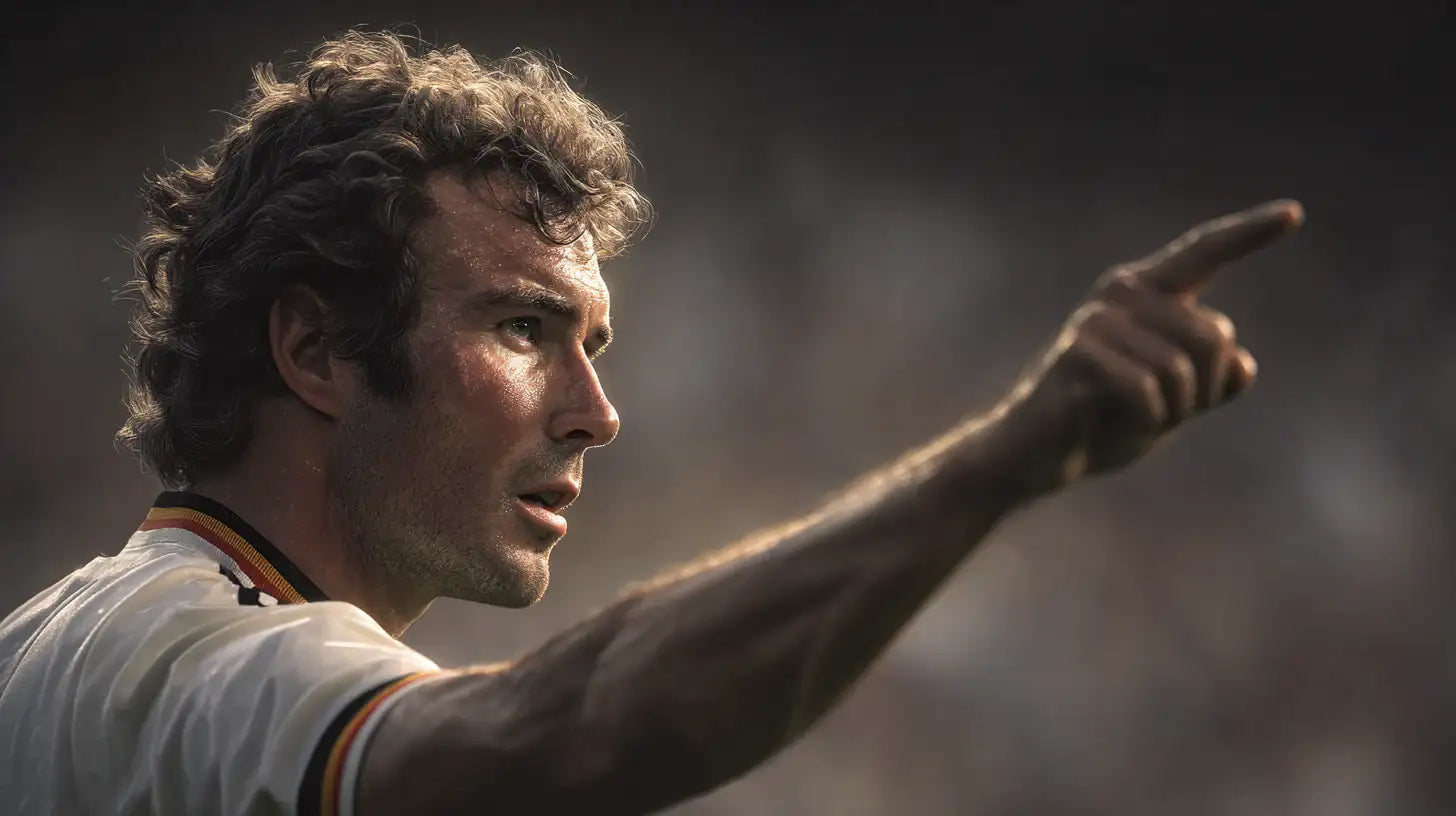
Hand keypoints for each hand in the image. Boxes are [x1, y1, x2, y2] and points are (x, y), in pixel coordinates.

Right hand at [995, 199, 1303, 490]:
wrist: (1035, 454)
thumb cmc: (1104, 423)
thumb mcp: (1174, 404)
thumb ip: (1212, 380)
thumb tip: (1241, 362)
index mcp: (1146, 293)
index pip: (1204, 253)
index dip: (1250, 233)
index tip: (1295, 213)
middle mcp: (1122, 294)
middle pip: (1216, 336)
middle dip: (1203, 392)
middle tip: (1158, 412)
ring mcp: (1098, 320)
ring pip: (1184, 373)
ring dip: (1169, 412)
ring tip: (1127, 416)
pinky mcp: (1080, 353)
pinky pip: (1149, 394)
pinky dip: (1144, 422)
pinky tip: (1109, 422)